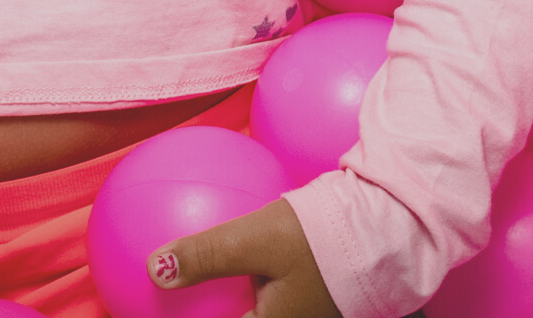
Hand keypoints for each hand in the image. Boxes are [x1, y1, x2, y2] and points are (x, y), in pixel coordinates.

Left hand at [151, 197, 340, 317]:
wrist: (381, 222)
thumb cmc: (320, 237)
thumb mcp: (256, 239)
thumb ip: (207, 255)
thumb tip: (156, 268)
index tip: (151, 311)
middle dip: (202, 306)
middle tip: (166, 297)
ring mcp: (297, 312)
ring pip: (250, 309)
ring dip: (219, 297)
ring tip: (185, 288)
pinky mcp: (305, 292)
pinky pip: (261, 295)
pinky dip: (238, 284)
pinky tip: (220, 257)